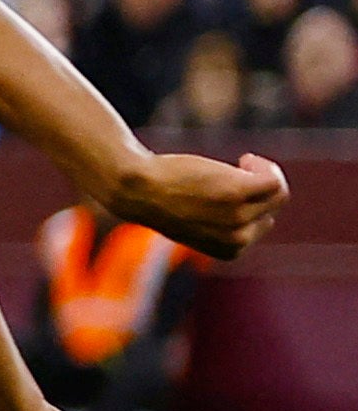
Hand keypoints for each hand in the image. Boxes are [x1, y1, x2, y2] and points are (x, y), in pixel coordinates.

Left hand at [107, 149, 286, 261]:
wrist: (134, 189)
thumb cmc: (160, 201)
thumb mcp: (195, 221)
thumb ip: (223, 224)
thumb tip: (261, 215)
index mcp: (230, 250)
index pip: (262, 225)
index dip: (251, 203)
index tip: (230, 189)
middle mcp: (237, 238)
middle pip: (271, 208)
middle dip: (259, 188)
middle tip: (235, 172)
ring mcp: (238, 216)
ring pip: (277, 193)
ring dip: (263, 173)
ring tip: (241, 164)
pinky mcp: (237, 191)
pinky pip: (274, 180)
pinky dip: (265, 167)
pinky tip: (245, 159)